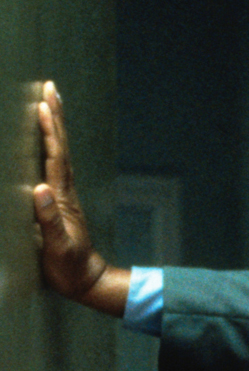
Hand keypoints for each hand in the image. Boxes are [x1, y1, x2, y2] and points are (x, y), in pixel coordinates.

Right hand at [33, 81, 127, 315]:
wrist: (86, 281)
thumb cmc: (69, 267)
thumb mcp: (57, 247)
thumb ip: (49, 220)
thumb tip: (40, 189)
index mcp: (62, 198)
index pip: (56, 158)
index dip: (50, 131)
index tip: (43, 105)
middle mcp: (64, 192)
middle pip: (60, 148)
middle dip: (55, 118)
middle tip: (50, 88)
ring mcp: (63, 197)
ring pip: (59, 155)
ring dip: (54, 128)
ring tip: (48, 104)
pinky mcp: (59, 204)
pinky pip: (54, 168)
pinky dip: (50, 149)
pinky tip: (46, 143)